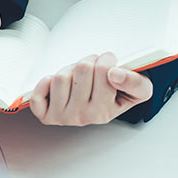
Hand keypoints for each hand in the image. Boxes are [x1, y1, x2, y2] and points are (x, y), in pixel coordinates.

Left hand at [29, 53, 152, 125]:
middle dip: (88, 62)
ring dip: (69, 70)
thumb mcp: (140, 89)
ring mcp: (63, 117)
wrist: (100, 108)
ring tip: (77, 76)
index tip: (109, 63)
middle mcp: (84, 117)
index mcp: (105, 111)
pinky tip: (56, 84)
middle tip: (93, 68)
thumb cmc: (117, 95)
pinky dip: (44, 84)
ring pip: (61, 77)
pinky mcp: (46, 115)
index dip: (107, 60)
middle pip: (82, 70)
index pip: (105, 71)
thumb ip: (136, 82)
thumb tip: (115, 74)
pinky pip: (37, 95)